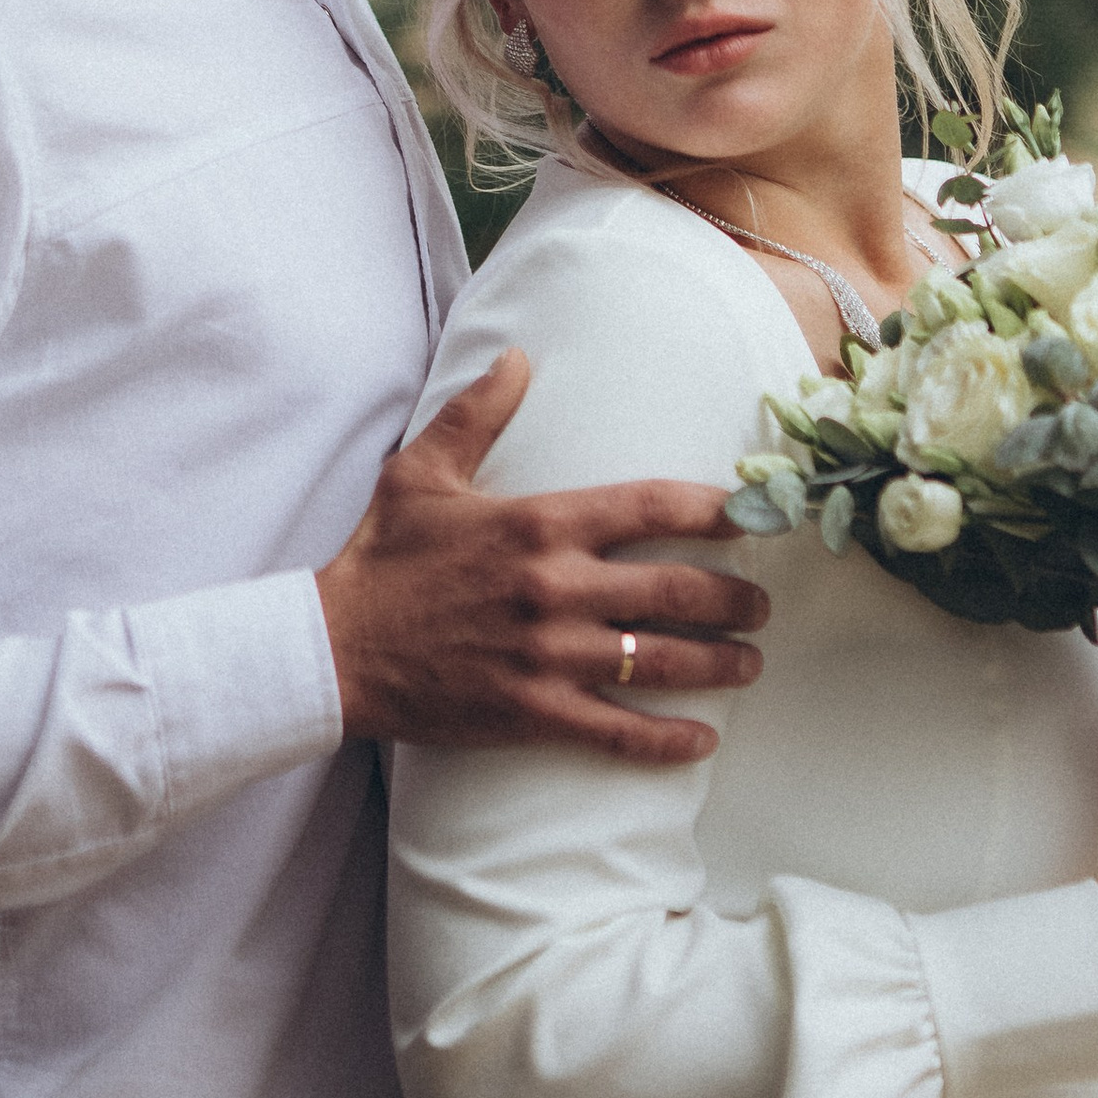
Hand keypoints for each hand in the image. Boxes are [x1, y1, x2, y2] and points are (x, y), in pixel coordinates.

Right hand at [317, 350, 770, 762]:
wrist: (336, 649)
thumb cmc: (382, 557)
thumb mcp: (422, 472)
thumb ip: (476, 412)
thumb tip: (516, 357)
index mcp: (538, 523)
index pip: (649, 505)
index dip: (712, 508)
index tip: (750, 514)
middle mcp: (555, 587)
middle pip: (674, 589)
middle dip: (733, 598)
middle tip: (762, 603)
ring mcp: (547, 655)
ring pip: (659, 662)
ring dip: (718, 664)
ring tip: (750, 662)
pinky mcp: (532, 712)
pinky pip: (616, 732)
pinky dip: (667, 741)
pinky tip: (702, 741)